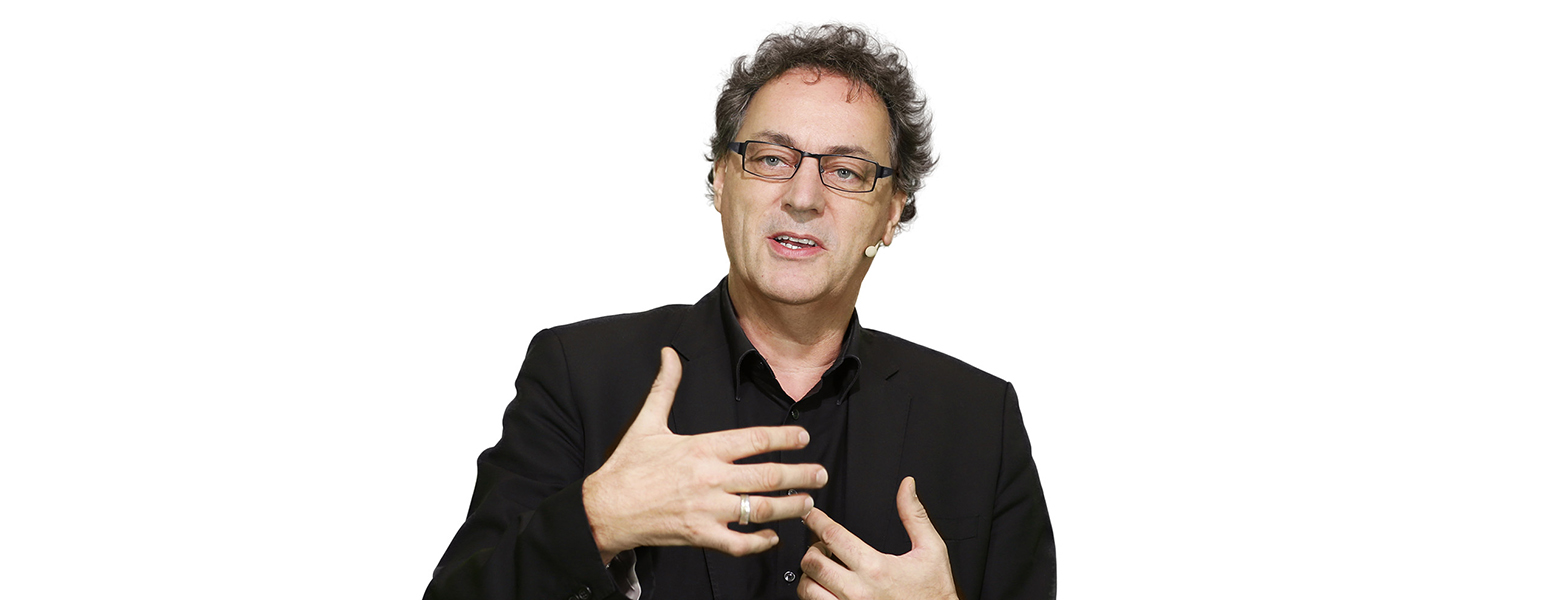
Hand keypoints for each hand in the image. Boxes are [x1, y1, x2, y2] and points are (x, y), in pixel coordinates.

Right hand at [582, 347, 827, 561]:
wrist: (605, 509)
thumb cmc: (626, 467)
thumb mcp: (646, 422)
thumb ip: (666, 388)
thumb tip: (669, 354)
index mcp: (702, 448)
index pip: (755, 440)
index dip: (786, 439)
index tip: (803, 439)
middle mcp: (710, 478)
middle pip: (768, 476)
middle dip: (801, 475)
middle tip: (821, 475)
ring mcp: (707, 509)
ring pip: (761, 510)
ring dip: (790, 508)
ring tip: (808, 504)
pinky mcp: (700, 535)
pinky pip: (739, 542)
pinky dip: (760, 542)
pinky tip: (773, 537)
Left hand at [798, 477, 957, 599]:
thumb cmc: (934, 592)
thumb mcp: (931, 549)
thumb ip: (914, 515)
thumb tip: (907, 487)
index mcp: (876, 567)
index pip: (833, 536)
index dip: (816, 520)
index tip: (810, 515)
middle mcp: (858, 591)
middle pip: (813, 563)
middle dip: (812, 549)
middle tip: (821, 545)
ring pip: (808, 589)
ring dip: (810, 576)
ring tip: (822, 569)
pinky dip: (816, 596)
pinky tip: (827, 588)